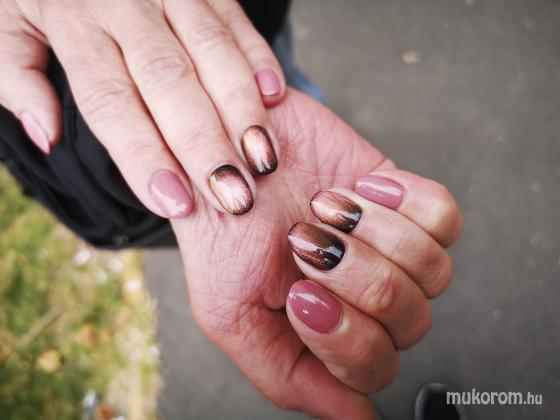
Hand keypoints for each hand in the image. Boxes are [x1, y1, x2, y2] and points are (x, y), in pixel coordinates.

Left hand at [0, 0, 284, 216]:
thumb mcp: (4, 26)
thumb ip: (17, 78)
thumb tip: (46, 137)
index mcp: (73, 21)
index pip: (110, 100)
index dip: (143, 156)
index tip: (174, 202)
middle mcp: (126, 2)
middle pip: (169, 82)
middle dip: (205, 144)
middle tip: (233, 197)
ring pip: (212, 52)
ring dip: (242, 110)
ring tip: (262, 161)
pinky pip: (236, 20)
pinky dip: (258, 57)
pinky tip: (273, 99)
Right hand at [171, 89, 462, 417]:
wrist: (227, 157)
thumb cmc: (226, 233)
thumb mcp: (230, 315)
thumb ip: (288, 376)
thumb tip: (353, 419)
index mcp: (331, 334)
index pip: (374, 367)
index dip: (344, 334)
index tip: (301, 296)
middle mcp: (367, 299)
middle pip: (410, 318)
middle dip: (354, 275)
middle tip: (304, 240)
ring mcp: (392, 251)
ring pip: (433, 270)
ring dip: (372, 234)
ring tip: (325, 207)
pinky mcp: (406, 202)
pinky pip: (443, 217)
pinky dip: (403, 202)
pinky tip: (358, 191)